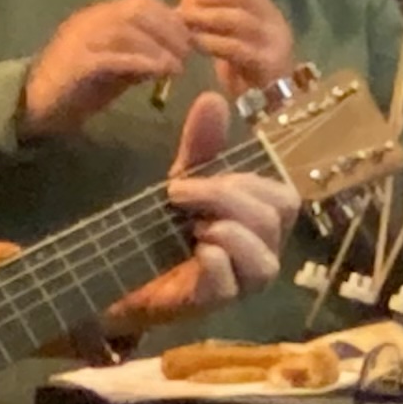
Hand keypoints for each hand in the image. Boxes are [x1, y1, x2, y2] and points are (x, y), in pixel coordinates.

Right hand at [18, 0, 195, 132]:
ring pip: (126, 29)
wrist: (34, 105)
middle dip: (170, 30)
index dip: (172, 19)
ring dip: (158, 47)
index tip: (190, 41)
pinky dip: (140, 62)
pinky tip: (158, 72)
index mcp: (101, 16)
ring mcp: (81, 39)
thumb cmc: (79, 86)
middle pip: (138, 10)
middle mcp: (91, 20)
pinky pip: (111, 56)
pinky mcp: (76, 64)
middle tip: (187, 54)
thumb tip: (175, 54)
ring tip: (177, 67)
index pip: (143, 3)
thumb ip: (142, 56)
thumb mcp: (118, 68)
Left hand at [106, 92, 297, 327]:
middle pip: (276, 222)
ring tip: (193, 228)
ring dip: (229, 233)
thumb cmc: (163, 230)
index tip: (198, 176)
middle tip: (180, 195)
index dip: (250, 183)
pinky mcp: (210, 306)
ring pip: (266, 263)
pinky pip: (230, 288)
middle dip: (229, 198)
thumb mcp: (184, 182)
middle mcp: (259, 254)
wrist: (117, 273)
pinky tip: (195, 251)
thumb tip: (214, 97)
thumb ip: (202, 147)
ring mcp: (238, 284)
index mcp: (259, 223)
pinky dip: (216, 264)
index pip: (285, 200)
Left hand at [175, 0, 293, 92]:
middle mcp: (274, 19)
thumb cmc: (246, 65)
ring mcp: (274, 42)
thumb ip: (217, 13)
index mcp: (266, 6)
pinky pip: (236, 48)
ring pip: (239, 18)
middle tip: (183, 8)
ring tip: (185, 25)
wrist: (273, 103)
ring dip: (205, 17)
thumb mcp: (235, 32)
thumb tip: (185, 1)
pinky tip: (195, 45)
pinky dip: (211, 42)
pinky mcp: (267, 65)